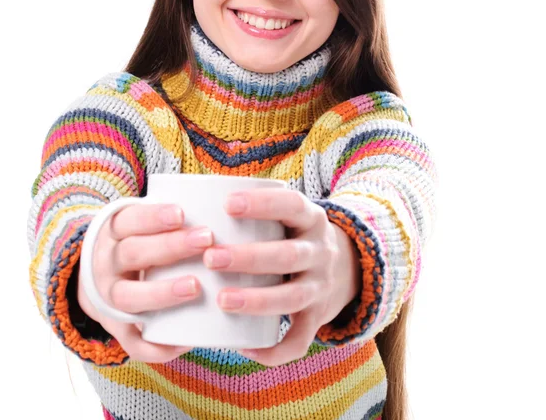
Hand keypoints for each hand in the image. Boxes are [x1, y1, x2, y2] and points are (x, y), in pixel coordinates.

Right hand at [77, 202, 214, 363]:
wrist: (95, 278)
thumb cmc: (135, 242)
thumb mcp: (138, 222)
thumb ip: (170, 216)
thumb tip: (225, 207)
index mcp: (112, 232)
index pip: (128, 220)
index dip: (153, 217)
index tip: (182, 214)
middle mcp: (106, 264)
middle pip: (132, 253)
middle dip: (170, 247)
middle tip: (206, 239)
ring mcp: (107, 299)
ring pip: (128, 297)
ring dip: (162, 292)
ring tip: (195, 286)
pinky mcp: (116, 329)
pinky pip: (133, 343)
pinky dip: (157, 346)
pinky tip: (186, 341)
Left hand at [203, 189, 361, 366]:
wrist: (348, 266)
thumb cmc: (296, 234)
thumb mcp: (290, 214)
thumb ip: (257, 207)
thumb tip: (196, 195)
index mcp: (311, 219)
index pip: (292, 206)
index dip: (262, 205)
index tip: (227, 203)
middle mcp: (320, 252)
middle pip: (288, 255)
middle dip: (249, 258)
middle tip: (211, 257)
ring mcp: (321, 286)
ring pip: (292, 297)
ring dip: (257, 300)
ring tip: (222, 300)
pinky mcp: (318, 317)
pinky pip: (300, 340)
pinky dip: (274, 350)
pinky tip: (242, 347)